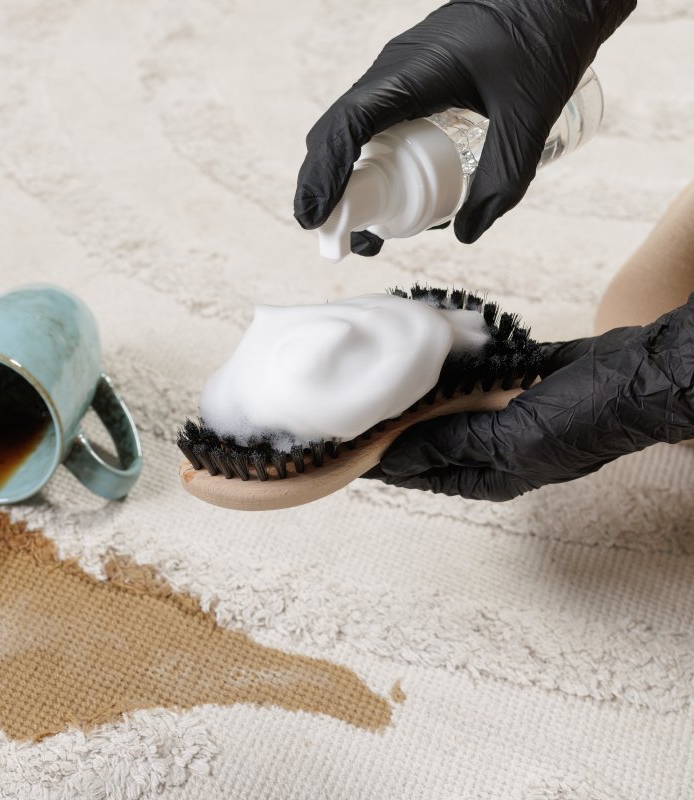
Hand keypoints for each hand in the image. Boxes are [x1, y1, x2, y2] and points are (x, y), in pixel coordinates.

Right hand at [294, 0, 635, 252]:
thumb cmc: (546, 36)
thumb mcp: (530, 114)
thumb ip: (505, 176)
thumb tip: (468, 232)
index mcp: (410, 73)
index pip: (346, 127)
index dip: (323, 176)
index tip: (315, 219)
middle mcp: (392, 71)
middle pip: (336, 133)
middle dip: (326, 186)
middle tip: (334, 236)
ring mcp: (399, 74)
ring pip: (352, 129)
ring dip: (348, 176)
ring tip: (366, 226)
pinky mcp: (413, 79)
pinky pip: (377, 122)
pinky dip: (372, 160)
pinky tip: (396, 189)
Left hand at [367, 295, 693, 500]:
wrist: (649, 375)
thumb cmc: (588, 418)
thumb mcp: (509, 439)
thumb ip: (451, 444)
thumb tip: (395, 457)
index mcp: (499, 473)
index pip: (428, 475)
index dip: (389, 466)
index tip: (350, 452)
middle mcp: (506, 446)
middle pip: (441, 441)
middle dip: (404, 427)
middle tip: (364, 409)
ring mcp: (521, 412)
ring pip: (461, 405)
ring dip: (430, 393)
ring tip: (391, 379)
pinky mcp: (534, 377)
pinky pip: (488, 373)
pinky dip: (464, 363)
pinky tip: (439, 351)